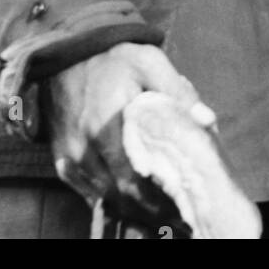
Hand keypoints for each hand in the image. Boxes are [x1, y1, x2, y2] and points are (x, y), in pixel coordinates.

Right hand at [46, 42, 216, 225]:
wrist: (69, 52)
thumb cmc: (115, 57)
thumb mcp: (151, 62)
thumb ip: (178, 91)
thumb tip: (205, 119)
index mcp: (109, 123)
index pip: (136, 178)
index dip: (161, 199)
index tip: (184, 205)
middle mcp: (86, 146)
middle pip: (121, 195)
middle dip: (151, 210)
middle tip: (178, 215)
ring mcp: (71, 155)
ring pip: (104, 197)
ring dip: (133, 209)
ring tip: (162, 214)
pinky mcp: (62, 158)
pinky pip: (86, 191)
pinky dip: (110, 200)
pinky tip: (133, 203)